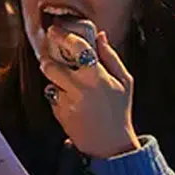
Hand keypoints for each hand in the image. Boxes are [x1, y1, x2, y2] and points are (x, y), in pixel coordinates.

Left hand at [39, 26, 140, 158]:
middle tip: (52, 56)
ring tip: (67, 83)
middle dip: (49, 59)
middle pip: (52, 65)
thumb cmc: (119, 111)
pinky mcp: (59, 113)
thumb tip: (100, 35)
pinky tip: (71, 101)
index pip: (77, 47)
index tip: (56, 30)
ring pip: (50, 81)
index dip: (63, 35)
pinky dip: (58, 96)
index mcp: (97, 76)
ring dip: (54, 79)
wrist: (110, 145)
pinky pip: (52, 97)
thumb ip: (111, 57)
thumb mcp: (124, 82)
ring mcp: (67, 101)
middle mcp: (79, 88)